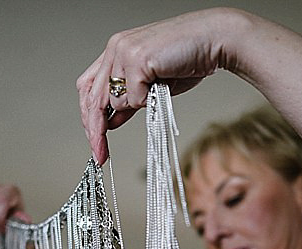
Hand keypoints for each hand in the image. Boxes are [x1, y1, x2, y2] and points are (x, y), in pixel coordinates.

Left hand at [77, 8, 251, 162]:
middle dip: (95, 130)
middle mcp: (115, 48)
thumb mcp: (151, 86)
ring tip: (158, 91)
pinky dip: (148, 101)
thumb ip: (129, 100)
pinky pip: (134, 98)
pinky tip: (162, 85)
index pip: (88, 87)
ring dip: (136, 106)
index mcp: (116, 50)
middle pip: (92, 98)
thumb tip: (111, 121)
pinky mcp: (136, 59)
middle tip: (99, 154)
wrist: (213, 41)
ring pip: (115, 100)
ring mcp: (123, 51)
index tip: (94, 141)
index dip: (88, 116)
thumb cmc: (188, 59)